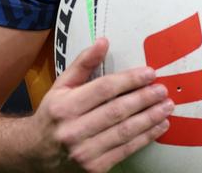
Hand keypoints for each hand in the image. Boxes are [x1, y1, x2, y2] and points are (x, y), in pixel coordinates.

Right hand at [28, 37, 173, 171]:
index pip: (104, 89)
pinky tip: (159, 126)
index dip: (129, 80)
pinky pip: (125, 150)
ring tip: (166, 107)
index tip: (149, 73)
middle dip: (144, 99)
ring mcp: (84, 152)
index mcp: (64, 106)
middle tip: (163, 90)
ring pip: (124, 132)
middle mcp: (73, 130)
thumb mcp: (61, 86)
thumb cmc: (53, 115)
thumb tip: (103, 41)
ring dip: (150, 118)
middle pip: (117, 111)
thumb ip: (83, 64)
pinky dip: (146, 137)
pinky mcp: (94, 168)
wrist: (35, 153)